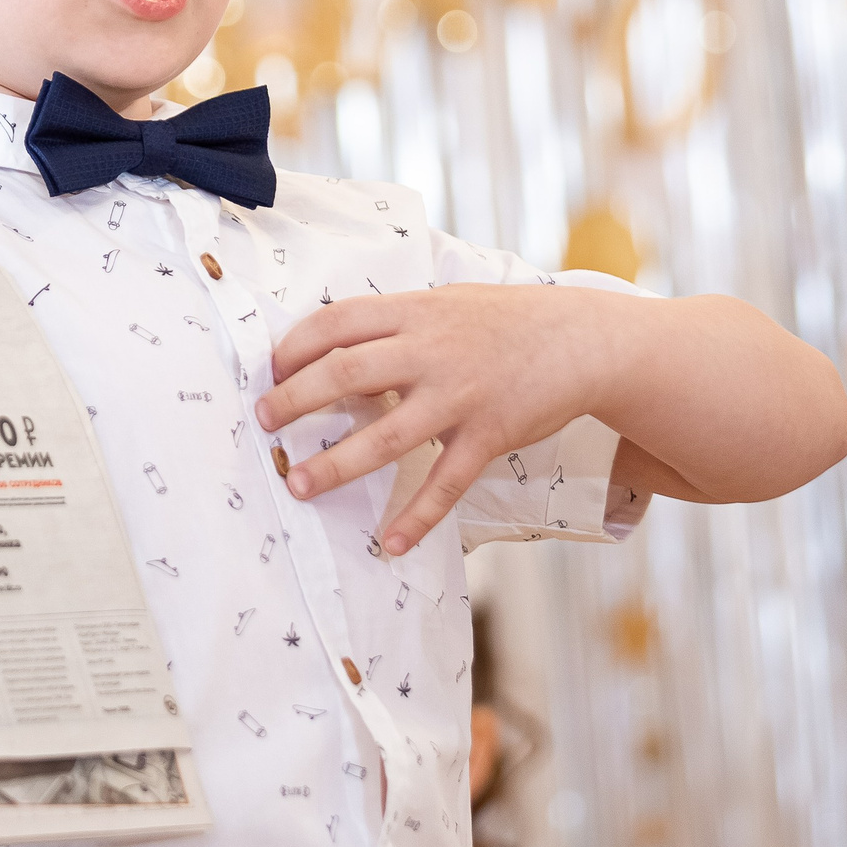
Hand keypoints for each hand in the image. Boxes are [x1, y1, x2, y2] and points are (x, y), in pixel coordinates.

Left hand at [254, 283, 629, 555]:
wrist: (582, 339)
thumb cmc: (507, 320)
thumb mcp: (447, 303)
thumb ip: (396, 321)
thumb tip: (335, 342)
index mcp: (415, 312)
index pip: (337, 323)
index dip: (296, 348)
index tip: (269, 371)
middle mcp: (431, 351)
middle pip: (345, 374)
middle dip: (295, 402)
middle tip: (264, 425)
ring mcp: (460, 395)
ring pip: (385, 435)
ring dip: (336, 465)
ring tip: (300, 486)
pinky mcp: (489, 434)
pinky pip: (446, 483)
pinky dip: (418, 516)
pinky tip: (391, 542)